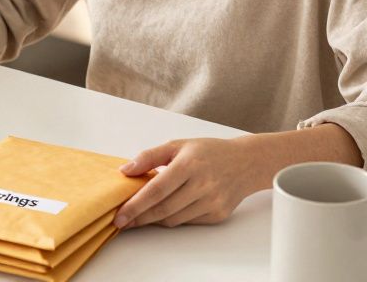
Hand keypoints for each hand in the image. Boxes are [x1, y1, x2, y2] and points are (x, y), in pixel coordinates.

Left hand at [114, 137, 258, 228]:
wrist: (246, 162)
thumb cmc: (208, 152)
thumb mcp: (177, 145)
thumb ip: (149, 157)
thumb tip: (125, 171)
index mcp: (189, 165)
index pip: (156, 190)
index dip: (135, 205)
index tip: (120, 215)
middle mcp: (202, 185)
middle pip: (163, 209)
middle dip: (139, 218)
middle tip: (122, 221)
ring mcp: (212, 202)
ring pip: (174, 219)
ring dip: (153, 220)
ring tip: (139, 217)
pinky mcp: (218, 214)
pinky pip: (188, 222)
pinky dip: (172, 220)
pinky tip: (163, 214)